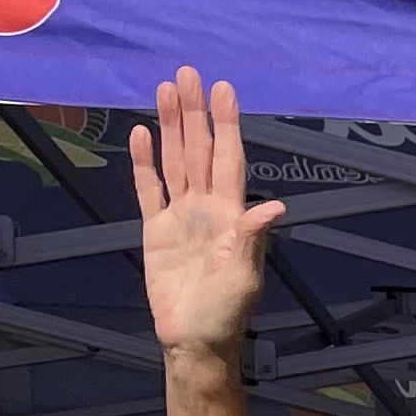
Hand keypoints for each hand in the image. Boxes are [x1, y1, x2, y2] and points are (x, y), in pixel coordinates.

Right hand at [132, 68, 283, 365]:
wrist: (194, 341)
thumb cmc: (226, 314)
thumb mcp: (244, 277)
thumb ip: (252, 239)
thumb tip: (273, 207)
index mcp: (231, 215)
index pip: (229, 159)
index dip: (227, 125)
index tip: (224, 90)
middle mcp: (207, 208)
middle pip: (200, 150)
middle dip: (195, 113)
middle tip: (188, 73)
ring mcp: (181, 217)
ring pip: (175, 161)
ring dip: (171, 127)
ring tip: (165, 90)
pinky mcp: (156, 231)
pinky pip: (149, 189)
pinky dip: (145, 163)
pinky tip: (143, 134)